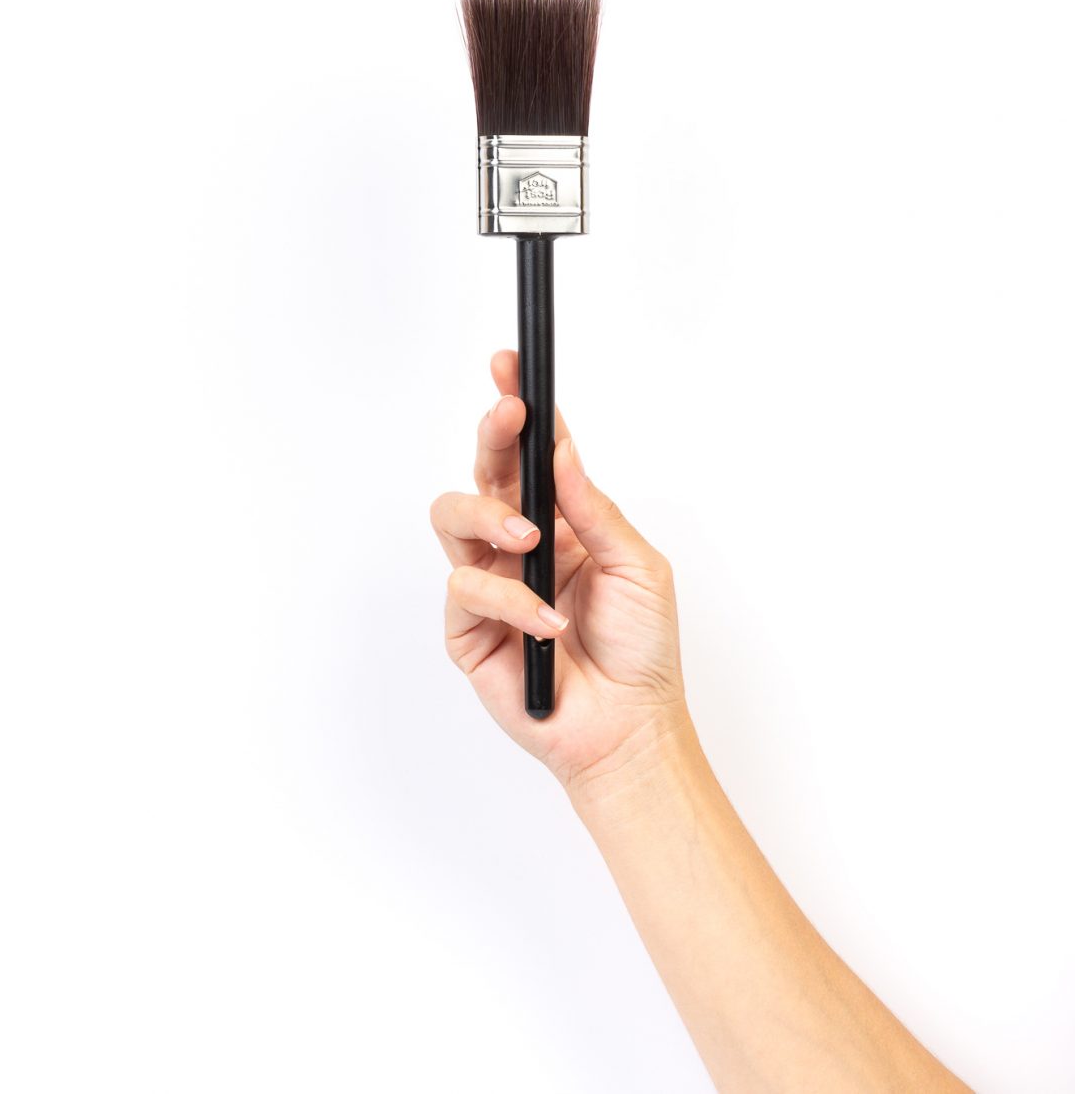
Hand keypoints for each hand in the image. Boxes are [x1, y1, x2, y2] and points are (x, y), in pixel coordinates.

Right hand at [430, 350, 691, 797]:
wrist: (629, 728)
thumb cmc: (642, 650)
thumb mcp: (637, 565)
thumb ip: (593, 508)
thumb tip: (560, 450)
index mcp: (562, 522)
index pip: (532, 455)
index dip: (518, 410)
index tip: (511, 368)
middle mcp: (520, 545)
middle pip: (486, 471)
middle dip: (492, 434)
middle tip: (507, 414)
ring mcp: (491, 584)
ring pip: (453, 516)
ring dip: (489, 516)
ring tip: (529, 541)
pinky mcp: (469, 629)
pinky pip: (466, 589)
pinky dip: (508, 601)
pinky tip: (546, 623)